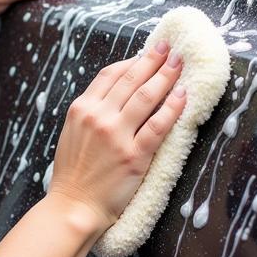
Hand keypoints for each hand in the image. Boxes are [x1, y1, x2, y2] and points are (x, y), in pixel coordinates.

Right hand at [47, 42, 186, 232]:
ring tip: (180, 64)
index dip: (132, 61)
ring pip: (146, 96)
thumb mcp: (72, 134)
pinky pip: (158, 125)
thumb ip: (91, 113)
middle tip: (171, 49)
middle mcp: (98, 117)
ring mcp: (116, 136)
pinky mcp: (134, 156)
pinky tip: (184, 96)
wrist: (73, 206)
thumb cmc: (73, 175)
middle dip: (154, 60)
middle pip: (131, 79)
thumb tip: (116, 94)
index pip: (110, 74)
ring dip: (166, 76)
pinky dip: (173, 108)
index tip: (147, 53)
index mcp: (81, 110)